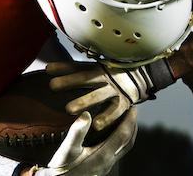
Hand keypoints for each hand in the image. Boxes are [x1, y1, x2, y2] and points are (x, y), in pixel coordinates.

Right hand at [30, 108, 137, 175]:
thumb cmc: (61, 170)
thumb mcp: (66, 150)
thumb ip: (77, 132)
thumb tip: (86, 115)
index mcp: (103, 155)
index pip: (123, 135)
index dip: (129, 121)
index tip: (132, 109)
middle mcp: (107, 162)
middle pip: (127, 142)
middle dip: (132, 126)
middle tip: (133, 113)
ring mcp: (105, 166)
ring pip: (123, 148)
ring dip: (127, 134)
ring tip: (126, 123)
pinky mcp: (101, 169)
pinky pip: (117, 152)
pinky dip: (120, 141)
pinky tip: (113, 137)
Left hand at [47, 60, 174, 130]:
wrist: (145, 76)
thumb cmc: (113, 74)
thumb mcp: (94, 69)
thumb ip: (71, 70)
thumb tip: (47, 69)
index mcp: (98, 68)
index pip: (78, 67)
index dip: (64, 69)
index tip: (48, 72)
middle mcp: (107, 77)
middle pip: (86, 78)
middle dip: (70, 82)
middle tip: (53, 86)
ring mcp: (116, 90)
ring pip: (98, 95)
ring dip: (84, 101)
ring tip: (69, 108)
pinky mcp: (125, 103)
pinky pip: (115, 111)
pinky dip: (106, 118)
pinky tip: (96, 125)